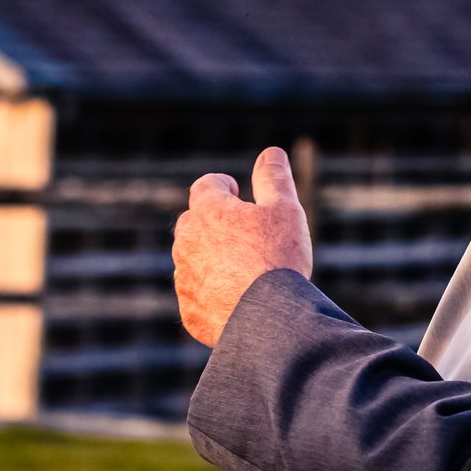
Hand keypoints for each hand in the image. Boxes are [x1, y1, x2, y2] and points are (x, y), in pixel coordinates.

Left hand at [173, 147, 313, 346]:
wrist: (267, 318)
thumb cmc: (279, 258)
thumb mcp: (285, 210)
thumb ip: (274, 178)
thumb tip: (271, 152)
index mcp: (209, 212)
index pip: (205, 186)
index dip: (221, 186)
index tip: (235, 191)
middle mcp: (187, 242)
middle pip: (193, 222)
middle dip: (213, 222)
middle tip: (242, 231)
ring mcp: (185, 279)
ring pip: (191, 260)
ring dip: (210, 258)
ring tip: (244, 269)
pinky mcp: (189, 311)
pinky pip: (197, 295)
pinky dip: (212, 293)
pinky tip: (238, 299)